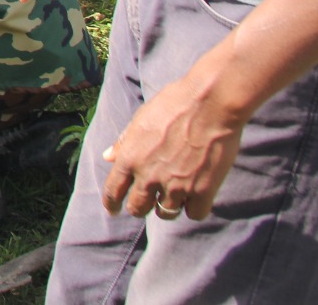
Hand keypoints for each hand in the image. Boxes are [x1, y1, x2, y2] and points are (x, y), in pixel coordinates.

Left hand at [102, 73, 246, 220]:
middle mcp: (149, 176)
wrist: (209, 103)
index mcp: (130, 158)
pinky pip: (194, 213)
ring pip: (165, 213)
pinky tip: (196, 196)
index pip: (113, 191)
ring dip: (167, 207)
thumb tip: (108, 157)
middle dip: (140, 207)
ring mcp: (176, 185)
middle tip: (146, 203)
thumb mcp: (141, 119)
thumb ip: (124, 142)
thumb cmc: (173, 104)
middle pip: (138, 208)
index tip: (114, 210)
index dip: (112, 203)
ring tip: (174, 196)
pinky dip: (194, 207)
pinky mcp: (203, 190)